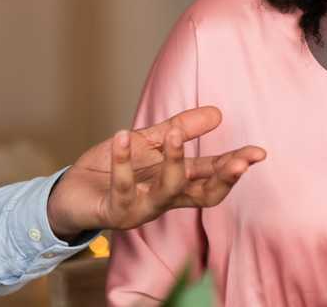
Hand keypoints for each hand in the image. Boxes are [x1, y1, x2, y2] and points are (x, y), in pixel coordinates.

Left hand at [45, 106, 265, 237]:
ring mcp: (141, 209)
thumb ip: (180, 129)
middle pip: (203, 194)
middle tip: (240, 161)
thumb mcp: (150, 142)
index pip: (212, 177)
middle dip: (223, 178)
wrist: (70, 192)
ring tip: (175, 134)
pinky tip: (122, 137)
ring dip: (174, 162)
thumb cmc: (111, 170)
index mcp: (176, 183)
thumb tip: (217, 113)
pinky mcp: (114, 211)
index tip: (257, 153)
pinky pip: (122, 187)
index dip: (235, 166)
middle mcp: (164, 200)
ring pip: (167, 191)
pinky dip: (122, 161)